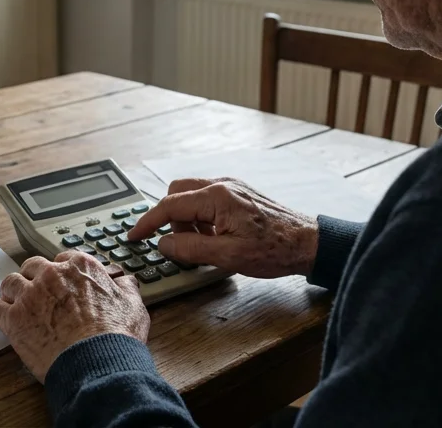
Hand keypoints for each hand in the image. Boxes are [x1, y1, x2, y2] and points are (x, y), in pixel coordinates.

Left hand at [0, 252, 148, 381]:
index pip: (61, 259)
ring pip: (10, 283)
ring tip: (10, 303)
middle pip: (32, 267)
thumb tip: (126, 282)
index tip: (57, 282)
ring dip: (10, 293)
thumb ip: (127, 288)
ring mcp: (31, 295)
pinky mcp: (14, 318)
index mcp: (80, 267)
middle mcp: (52, 274)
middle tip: (33, 292)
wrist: (98, 360)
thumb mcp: (133, 305)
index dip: (58, 272)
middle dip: (32, 278)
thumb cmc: (117, 335)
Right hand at [126, 178, 317, 278]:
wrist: (308, 243)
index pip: (169, 205)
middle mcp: (222, 185)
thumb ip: (190, 249)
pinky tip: (216, 238)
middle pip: (177, 194)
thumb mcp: (227, 257)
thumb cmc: (274, 250)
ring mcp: (232, 187)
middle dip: (170, 220)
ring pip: (192, 197)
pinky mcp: (239, 194)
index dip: (147, 222)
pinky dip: (202, 219)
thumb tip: (163, 244)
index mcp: (216, 197)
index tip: (134, 235)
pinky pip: (208, 200)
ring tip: (204, 246)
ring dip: (188, 221)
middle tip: (176, 244)